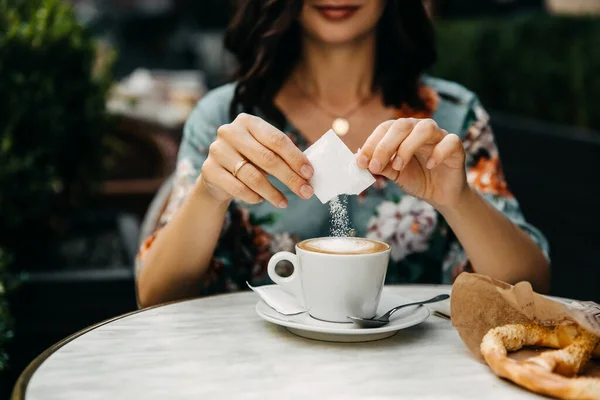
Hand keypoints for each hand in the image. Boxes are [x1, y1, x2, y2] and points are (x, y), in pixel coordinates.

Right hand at [199, 113, 313, 207]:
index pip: (277, 139)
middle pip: (267, 158)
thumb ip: (283, 156)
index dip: (295, 157)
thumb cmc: (248, 160)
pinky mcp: (209, 170)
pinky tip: (262, 200)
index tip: (309, 174)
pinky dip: (253, 197)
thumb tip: (308, 174)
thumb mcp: (264, 151)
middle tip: (305, 192)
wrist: (217, 174)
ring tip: (284, 202)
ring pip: (253, 176)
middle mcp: (230, 132)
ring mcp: (217, 150)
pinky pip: (237, 188)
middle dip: (290, 178)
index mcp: (248, 122)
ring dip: (272, 192)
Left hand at [357, 118, 467, 208]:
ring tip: (398, 166)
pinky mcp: (456, 147)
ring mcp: (439, 136)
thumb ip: (381, 166)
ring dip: (408, 147)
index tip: (361, 162)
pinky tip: (429, 165)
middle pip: (402, 125)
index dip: (371, 143)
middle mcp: (420, 129)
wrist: (440, 194)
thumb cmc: (417, 178)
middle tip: (375, 166)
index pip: (385, 128)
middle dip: (385, 146)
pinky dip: (438, 152)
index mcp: (403, 132)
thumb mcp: (394, 174)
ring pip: (425, 128)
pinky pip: (450, 141)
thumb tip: (361, 162)